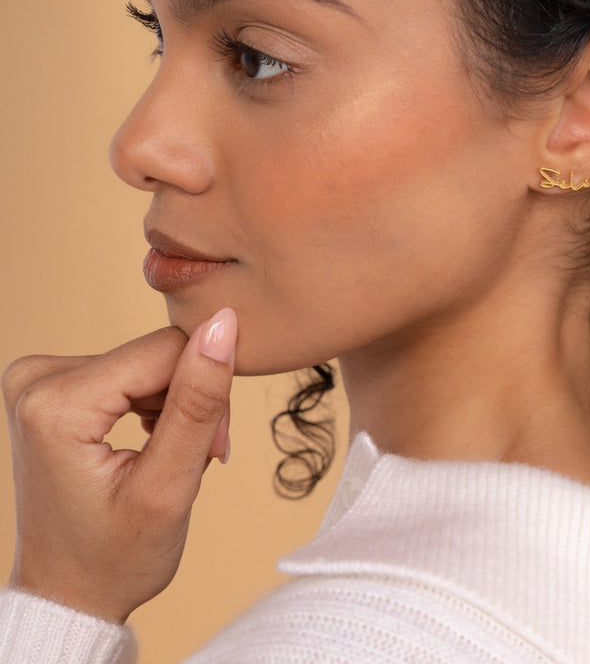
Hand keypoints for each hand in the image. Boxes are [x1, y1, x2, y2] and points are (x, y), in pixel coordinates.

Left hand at [2, 309, 235, 622]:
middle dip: (192, 400)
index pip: (167, 350)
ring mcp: (39, 381)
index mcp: (57, 403)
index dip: (207, 388)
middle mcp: (36, 379)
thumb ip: (199, 402)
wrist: (69, 595)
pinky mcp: (51, 387)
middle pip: (156, 354)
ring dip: (177, 403)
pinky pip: (128, 369)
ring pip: (149, 360)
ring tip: (179, 456)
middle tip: (202, 455)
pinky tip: (156, 441)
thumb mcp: (169, 487)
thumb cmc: (114, 558)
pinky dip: (154, 403)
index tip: (216, 446)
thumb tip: (223, 324)